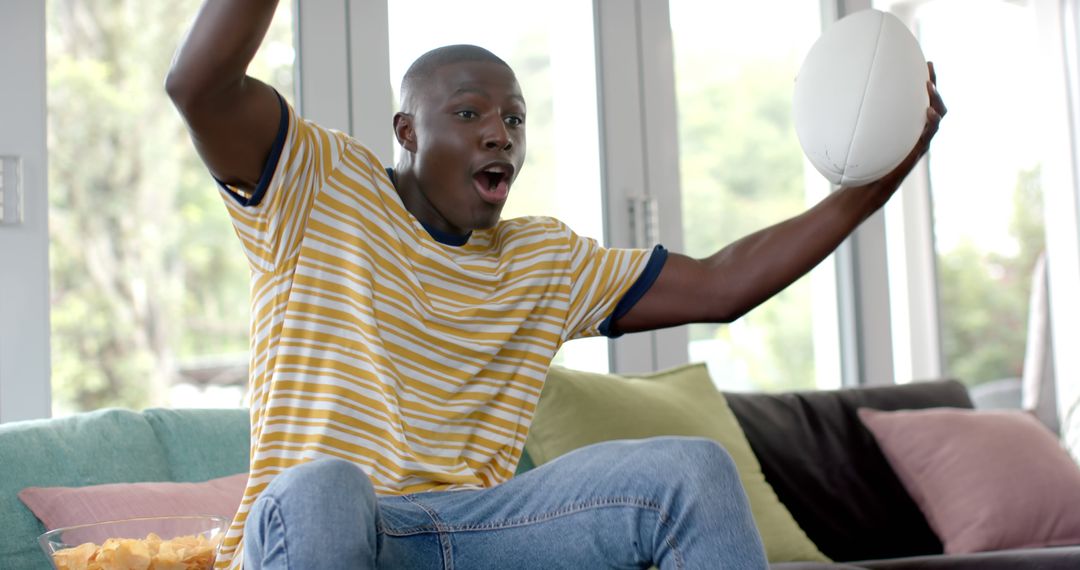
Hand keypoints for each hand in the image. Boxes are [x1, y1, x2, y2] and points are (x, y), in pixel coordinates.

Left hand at [855, 61, 947, 193]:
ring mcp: (918, 140)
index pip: (915, 99)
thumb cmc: (857, 160)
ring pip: (937, 116)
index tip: (919, 62)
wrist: (864, 185)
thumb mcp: (852, 133)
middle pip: (932, 103)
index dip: (918, 81)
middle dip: (934, 84)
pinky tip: (928, 112)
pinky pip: (930, 134)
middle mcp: (913, 130)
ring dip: (936, 100)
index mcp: (903, 123)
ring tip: (929, 86)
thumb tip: (817, 90)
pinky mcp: (917, 152)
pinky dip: (932, 122)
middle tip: (929, 67)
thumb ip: (843, 115)